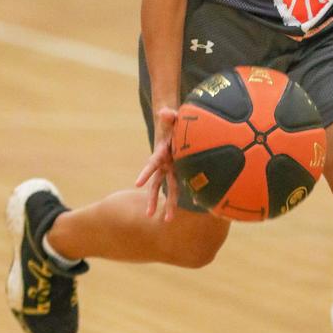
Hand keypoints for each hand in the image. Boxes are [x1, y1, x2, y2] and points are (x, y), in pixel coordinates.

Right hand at [135, 106, 178, 220]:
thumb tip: (164, 112)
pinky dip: (189, 192)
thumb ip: (169, 115)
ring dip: (167, 203)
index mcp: (161, 152)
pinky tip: (195, 203)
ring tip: (168, 220)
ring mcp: (171, 167)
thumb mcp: (172, 117)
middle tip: (148, 215)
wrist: (174, 125)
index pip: (151, 164)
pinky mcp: (180, 168)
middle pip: (156, 184)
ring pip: (168, 187)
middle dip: (152, 199)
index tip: (136, 184)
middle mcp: (163, 163)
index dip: (144, 173)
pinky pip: (182, 182)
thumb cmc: (173, 121)